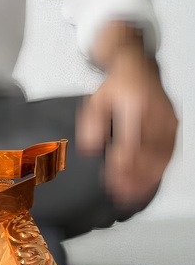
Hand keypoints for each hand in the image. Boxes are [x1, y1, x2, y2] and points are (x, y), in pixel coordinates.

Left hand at [77, 51, 177, 206]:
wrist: (137, 68)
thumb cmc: (116, 86)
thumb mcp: (95, 101)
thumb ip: (91, 125)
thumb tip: (90, 149)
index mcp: (135, 106)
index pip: (130, 143)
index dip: (121, 166)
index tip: (110, 181)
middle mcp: (156, 114)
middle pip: (149, 154)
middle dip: (135, 178)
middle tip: (120, 195)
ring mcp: (168, 121)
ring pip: (162, 157)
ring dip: (147, 179)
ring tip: (132, 196)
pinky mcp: (173, 127)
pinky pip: (169, 153)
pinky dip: (158, 171)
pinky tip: (147, 184)